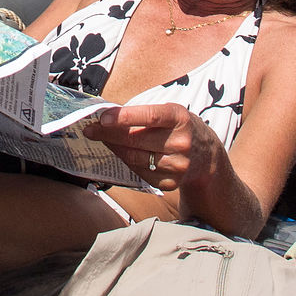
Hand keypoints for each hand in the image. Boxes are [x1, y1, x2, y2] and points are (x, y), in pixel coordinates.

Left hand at [83, 103, 218, 192]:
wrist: (206, 156)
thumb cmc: (179, 128)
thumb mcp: (170, 112)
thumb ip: (143, 114)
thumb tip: (107, 116)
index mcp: (180, 118)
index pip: (149, 116)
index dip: (124, 117)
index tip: (102, 118)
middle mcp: (181, 142)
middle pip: (136, 140)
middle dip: (108, 134)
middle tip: (90, 129)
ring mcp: (177, 165)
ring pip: (134, 157)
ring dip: (114, 148)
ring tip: (103, 139)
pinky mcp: (170, 183)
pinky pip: (139, 172)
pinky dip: (127, 161)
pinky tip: (121, 152)